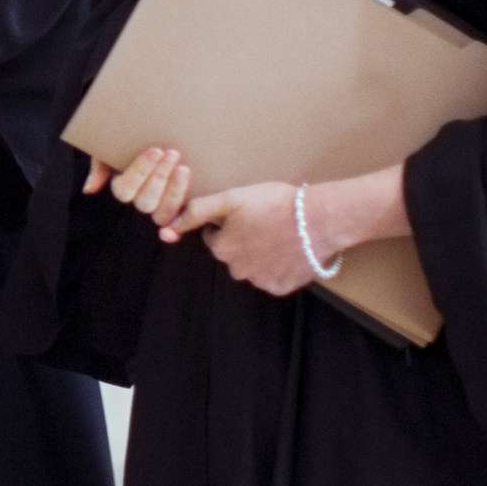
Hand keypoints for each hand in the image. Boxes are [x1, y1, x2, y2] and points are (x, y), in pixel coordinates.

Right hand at [85, 145, 196, 228]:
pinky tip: (190, 180)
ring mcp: (161, 206)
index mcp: (123, 188)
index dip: (141, 172)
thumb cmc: (132, 138)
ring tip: (183, 167)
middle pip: (145, 202)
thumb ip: (99, 166)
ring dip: (174, 191)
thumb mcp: (111, 147)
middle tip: (172, 153)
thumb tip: (89, 189)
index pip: (125, 190)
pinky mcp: (181, 207)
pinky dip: (185, 201)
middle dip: (159, 178)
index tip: (155, 150)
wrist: (157, 125)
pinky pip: (182, 215)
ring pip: (162, 212)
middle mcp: (140, 200)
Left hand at [166, 181, 313, 296]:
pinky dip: (278, 267)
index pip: (215, 237)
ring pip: (253, 267)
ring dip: (260, 254)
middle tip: (265, 223)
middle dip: (243, 241)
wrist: (320, 220)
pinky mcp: (282, 287)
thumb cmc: (275, 204)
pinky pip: (273, 277)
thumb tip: (167, 228)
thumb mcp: (231, 199)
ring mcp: (261, 281)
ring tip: (280, 236)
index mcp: (223, 248)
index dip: (229, 223)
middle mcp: (237, 270)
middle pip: (233, 254)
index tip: (246, 214)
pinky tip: (289, 250)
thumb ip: (197, 211)